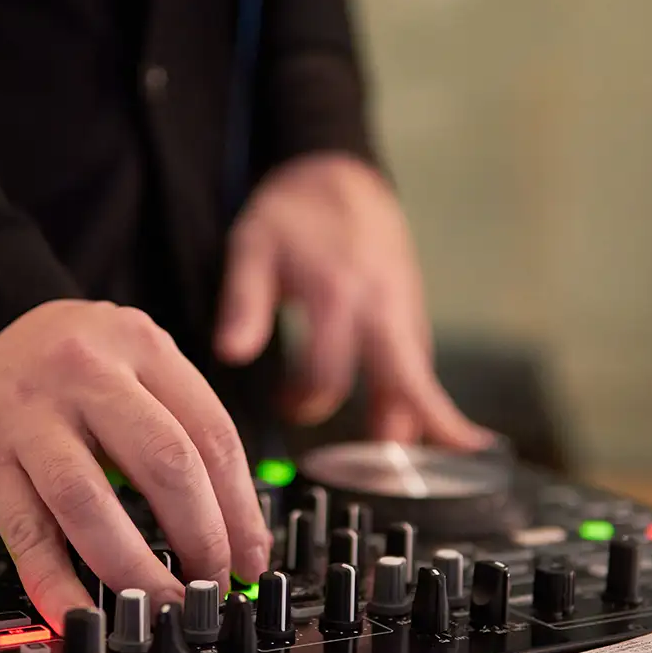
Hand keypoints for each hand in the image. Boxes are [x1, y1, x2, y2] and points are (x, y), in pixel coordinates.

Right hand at [0, 300, 271, 630]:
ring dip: (134, 568)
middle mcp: (87, 373)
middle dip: (201, 537)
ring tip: (160, 605)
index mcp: (141, 345)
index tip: (251, 558)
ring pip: (91, 502)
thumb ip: (182, 431)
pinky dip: (53, 582)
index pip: (211, 434)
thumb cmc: (72, 366)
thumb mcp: (135, 365)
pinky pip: (26, 532)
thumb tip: (239, 533)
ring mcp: (31, 415)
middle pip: (164, 462)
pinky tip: (76, 613)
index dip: (240, 508)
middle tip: (213, 583)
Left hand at [215, 152, 492, 449]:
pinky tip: (416, 430)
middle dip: (403, 430)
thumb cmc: (294, 212)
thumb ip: (242, 303)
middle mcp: (380, 306)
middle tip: (395, 479)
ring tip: (419, 469)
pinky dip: (419, 398)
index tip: (286, 408)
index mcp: (337, 293)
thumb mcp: (253, 246)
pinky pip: (419, 364)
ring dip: (418, 422)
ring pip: (419, 377)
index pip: (328, 371)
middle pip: (405, 382)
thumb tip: (232, 353)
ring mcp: (403, 311)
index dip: (305, 401)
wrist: (341, 173)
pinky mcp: (410, 313)